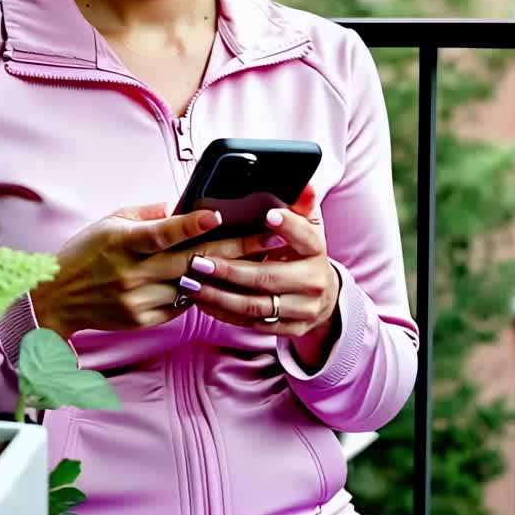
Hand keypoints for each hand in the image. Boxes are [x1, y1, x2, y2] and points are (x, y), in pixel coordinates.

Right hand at [30, 202, 282, 336]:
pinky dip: (200, 291)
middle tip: (269, 237)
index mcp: (123, 242)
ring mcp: (140, 300)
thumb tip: (183, 206)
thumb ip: (148, 214)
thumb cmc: (86, 252)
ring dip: (227, 273)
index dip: (190, 225)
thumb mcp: (111, 222)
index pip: (162, 233)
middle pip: (192, 261)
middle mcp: (133, 273)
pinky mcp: (144, 319)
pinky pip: (182, 304)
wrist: (57, 299)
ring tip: (261, 258)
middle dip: (236, 248)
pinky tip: (223, 281)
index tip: (218, 215)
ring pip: (193, 285)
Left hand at [184, 185, 341, 343]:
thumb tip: (306, 185)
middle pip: (267, 276)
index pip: (305, 236)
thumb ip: (301, 208)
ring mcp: (302, 309)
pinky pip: (251, 323)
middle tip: (199, 261)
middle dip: (230, 270)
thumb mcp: (306, 231)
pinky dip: (224, 312)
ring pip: (255, 305)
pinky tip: (202, 301)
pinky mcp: (289, 328)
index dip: (288, 226)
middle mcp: (313, 282)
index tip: (268, 215)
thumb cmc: (303, 257)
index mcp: (316, 251)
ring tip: (192, 283)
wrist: (322, 299)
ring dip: (219, 295)